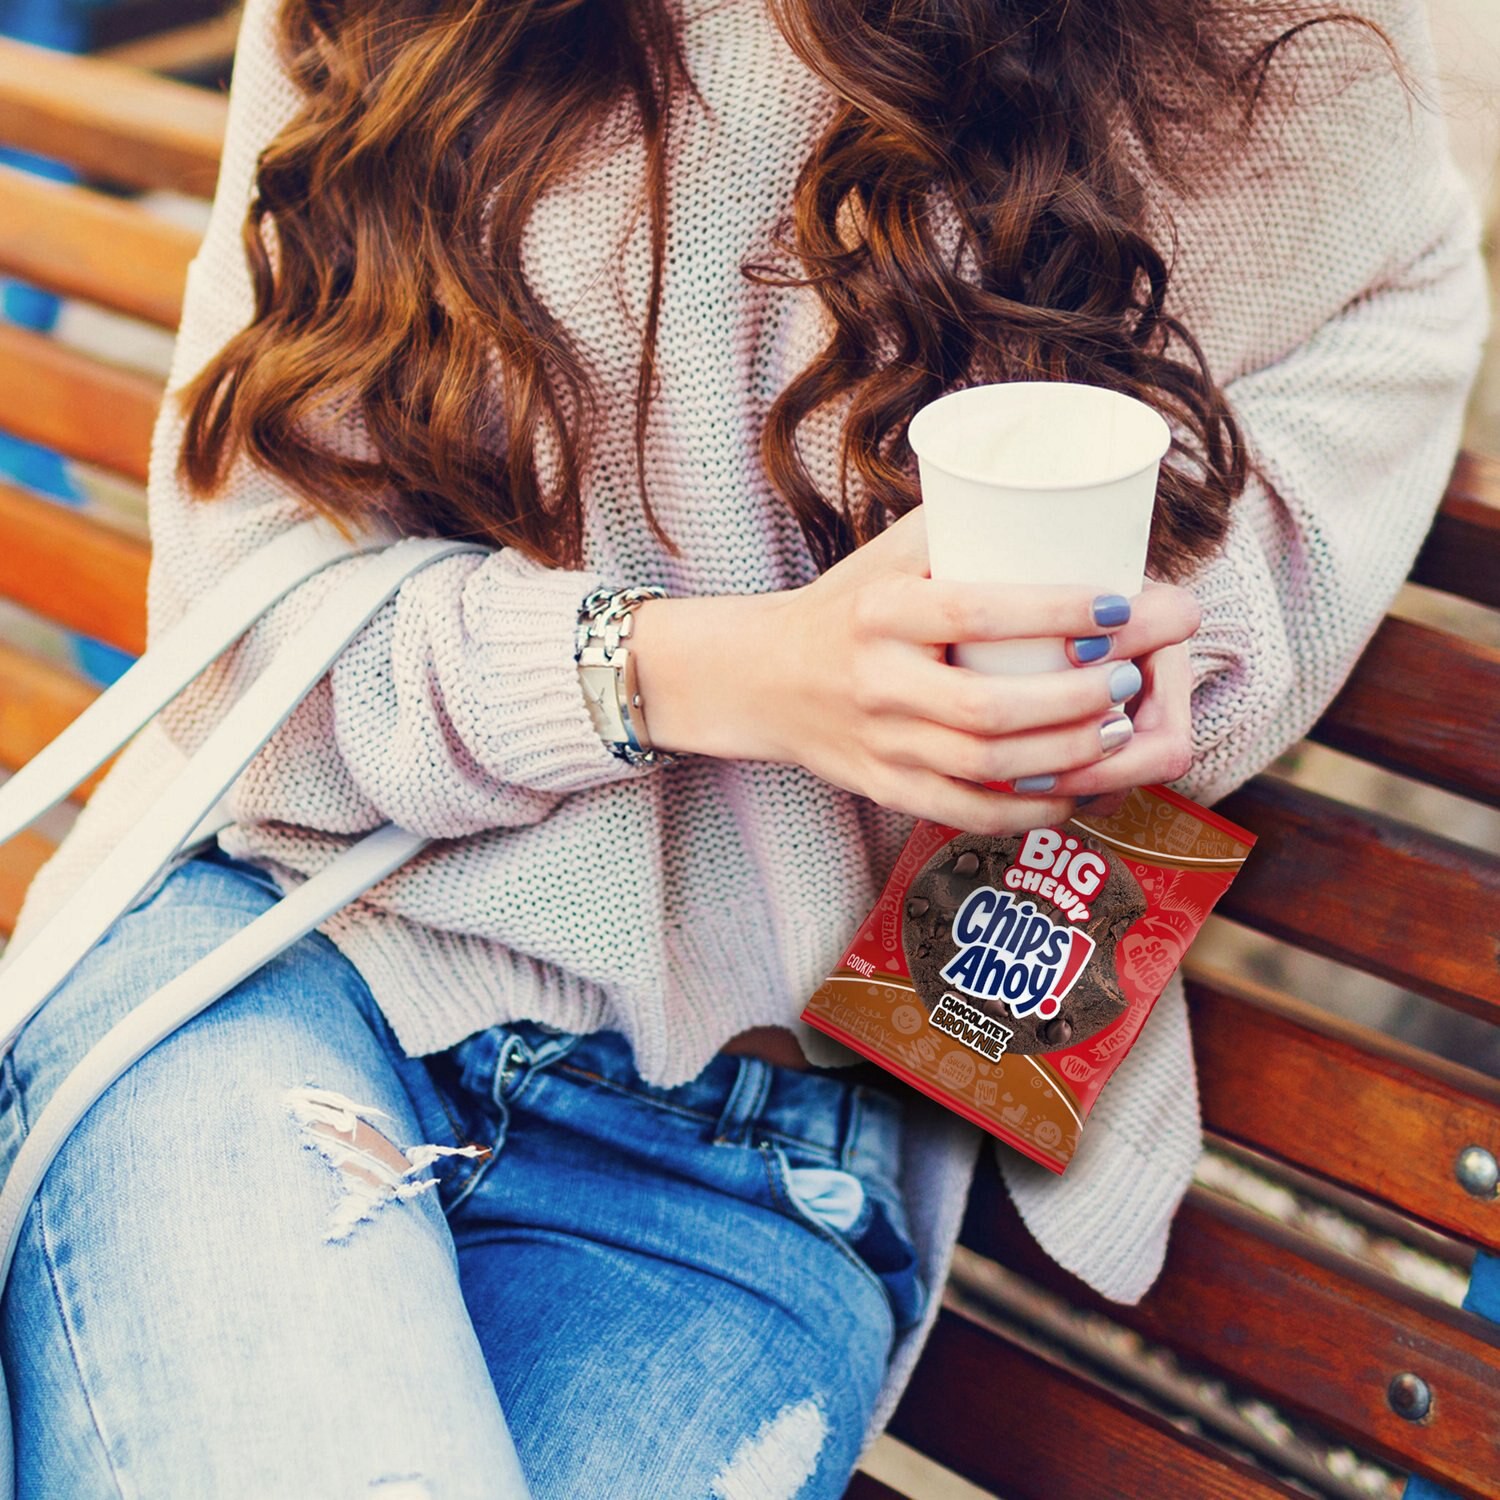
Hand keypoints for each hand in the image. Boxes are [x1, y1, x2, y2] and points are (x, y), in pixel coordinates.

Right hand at [755, 507, 1200, 835]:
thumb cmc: (850, 604)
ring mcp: (880, 744)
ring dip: (1065, 755)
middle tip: (1129, 677)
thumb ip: (966, 526)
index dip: (1055, 611)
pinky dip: (1029, 810)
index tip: (1120, 603)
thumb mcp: (891, 553)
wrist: (764, 676)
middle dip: (1075, 697)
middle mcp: (876, 682)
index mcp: (880, 611)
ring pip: (985, 767)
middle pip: (988, 707)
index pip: (974, 613)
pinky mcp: (886, 788)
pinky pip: (966, 813)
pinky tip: (1076, 790)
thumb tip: (1072, 499)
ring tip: (1118, 728)